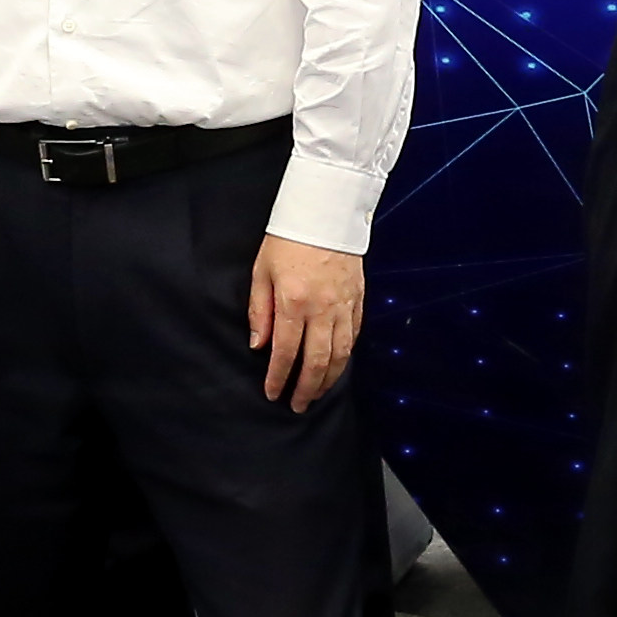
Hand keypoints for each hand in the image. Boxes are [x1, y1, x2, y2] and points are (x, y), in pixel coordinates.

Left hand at [248, 237, 364, 410]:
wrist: (325, 211)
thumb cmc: (288, 238)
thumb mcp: (262, 271)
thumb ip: (260, 311)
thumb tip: (259, 345)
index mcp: (293, 301)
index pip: (285, 351)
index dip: (278, 377)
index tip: (273, 393)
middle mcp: (322, 308)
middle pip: (317, 361)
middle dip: (306, 388)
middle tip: (297, 405)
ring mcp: (344, 305)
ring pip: (340, 354)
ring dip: (328, 379)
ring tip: (317, 393)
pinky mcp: (358, 299)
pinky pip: (354, 335)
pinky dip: (346, 356)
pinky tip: (337, 365)